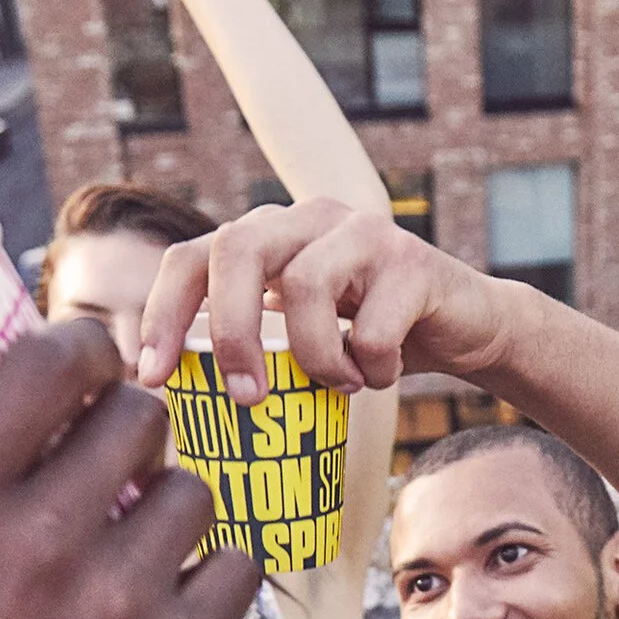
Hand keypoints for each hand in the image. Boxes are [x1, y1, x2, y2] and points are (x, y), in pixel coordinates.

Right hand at [0, 321, 261, 618]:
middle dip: (131, 426)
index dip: (83, 344)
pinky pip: (235, 571)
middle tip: (118, 457)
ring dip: (172, 505)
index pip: (45, 364)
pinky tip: (186, 596)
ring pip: (190, 493)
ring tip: (143, 541)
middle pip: (134, 417)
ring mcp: (119, 601)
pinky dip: (216, 576)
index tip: (92, 358)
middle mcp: (37, 540)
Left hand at [133, 199, 522, 401]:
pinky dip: (371, 369)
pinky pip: (371, 328)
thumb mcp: (299, 334)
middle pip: (237, 249)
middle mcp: (308, 218)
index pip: (192, 256)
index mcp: (269, 235)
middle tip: (246, 399)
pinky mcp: (412, 261)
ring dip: (317, 359)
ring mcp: (362, 231)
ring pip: (306, 288)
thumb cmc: (368, 339)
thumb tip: (178, 400)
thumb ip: (251, 339)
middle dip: (230, 332)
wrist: (465, 327)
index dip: (162, 313)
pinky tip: (382, 375)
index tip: (152, 377)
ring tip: (340, 387)